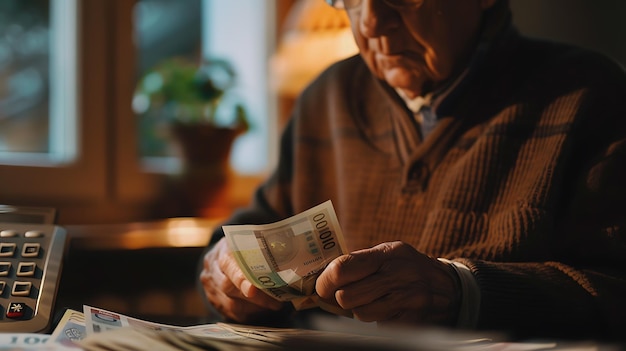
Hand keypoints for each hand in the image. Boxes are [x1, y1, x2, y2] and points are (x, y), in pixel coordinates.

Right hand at [199, 238, 287, 322]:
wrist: (222, 253)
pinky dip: (248, 313)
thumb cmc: (243, 247)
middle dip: (256, 298)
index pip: (229, 265)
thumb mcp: (251, 242)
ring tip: (273, 306)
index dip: (240, 279)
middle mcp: (213, 268)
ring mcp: (210, 285)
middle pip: (229, 288)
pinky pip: (230, 313)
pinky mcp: (214, 300)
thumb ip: (263, 252)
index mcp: (223, 250)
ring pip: (230, 304)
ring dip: (254, 308)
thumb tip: (290, 263)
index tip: (253, 290)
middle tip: (277, 302)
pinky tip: (262, 310)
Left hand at [315, 241, 460, 325]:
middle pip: (346, 296)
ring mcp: (406, 300)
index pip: (343, 268)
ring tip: (373, 300)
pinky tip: (387, 308)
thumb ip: (359, 261)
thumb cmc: (408, 268)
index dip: (325, 281)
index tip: (322, 287)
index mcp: (387, 254)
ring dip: (360, 309)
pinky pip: (377, 325)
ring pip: (360, 314)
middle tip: (345, 295)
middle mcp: (397, 276)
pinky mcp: (410, 321)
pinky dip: (377, 319)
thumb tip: (323, 277)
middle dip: (341, 298)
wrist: (449, 288)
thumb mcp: (389, 253)